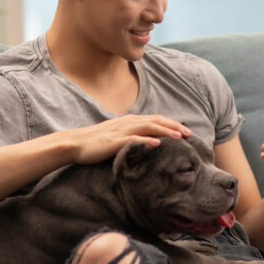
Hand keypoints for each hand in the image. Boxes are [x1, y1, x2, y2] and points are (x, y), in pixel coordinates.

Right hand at [66, 114, 190, 164]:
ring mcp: (121, 131)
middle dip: (173, 126)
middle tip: (188, 133)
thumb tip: (148, 141)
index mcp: (130, 121)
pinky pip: (133, 139)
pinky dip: (146, 140)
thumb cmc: (96, 142)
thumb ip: (132, 136)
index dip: (171, 123)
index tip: (185, 130)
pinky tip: (157, 143)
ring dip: (165, 131)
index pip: (155, 119)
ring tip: (179, 137)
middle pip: (156, 121)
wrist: (75, 144)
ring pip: (148, 127)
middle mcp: (128, 122)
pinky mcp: (114, 141)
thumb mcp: (118, 136)